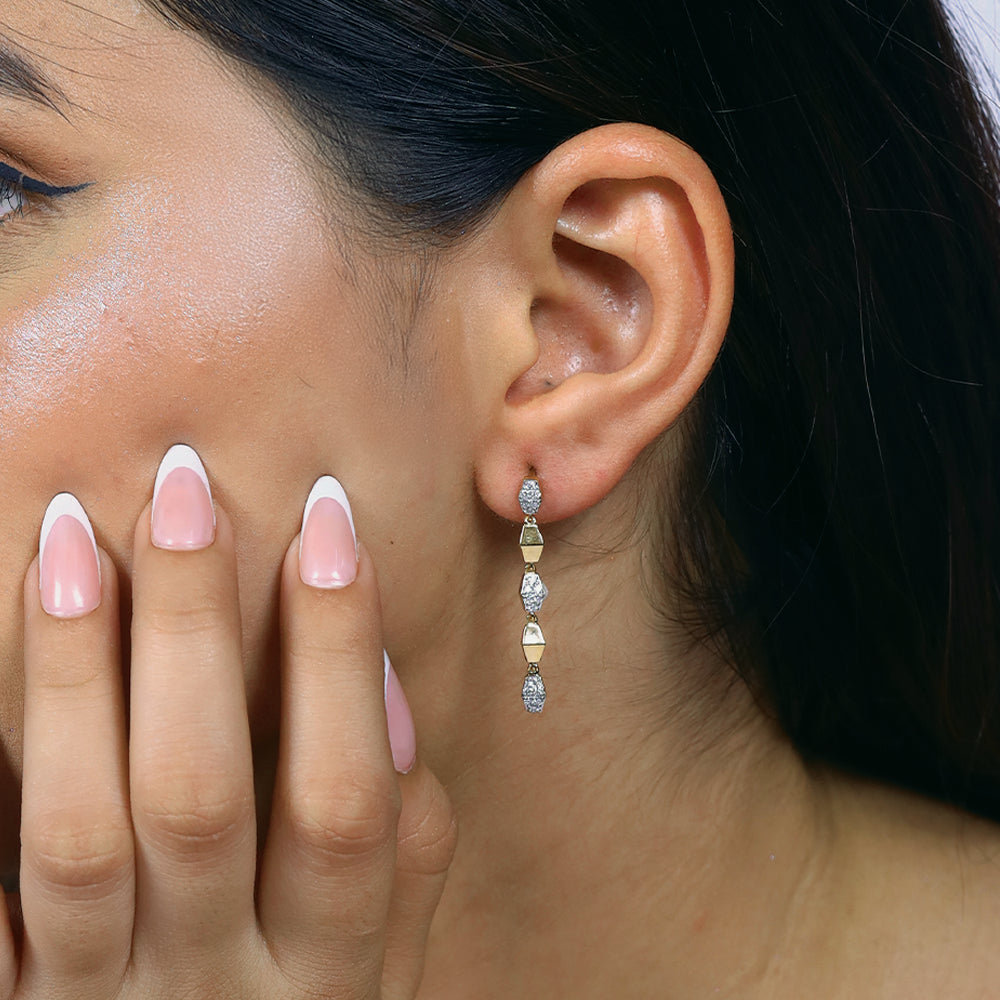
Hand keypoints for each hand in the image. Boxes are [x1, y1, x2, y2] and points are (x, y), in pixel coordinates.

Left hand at [4, 446, 455, 998]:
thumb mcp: (385, 971)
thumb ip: (405, 849)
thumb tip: (382, 690)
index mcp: (327, 976)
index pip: (347, 798)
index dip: (341, 652)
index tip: (329, 520)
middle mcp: (213, 991)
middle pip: (201, 794)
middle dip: (192, 628)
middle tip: (186, 485)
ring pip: (75, 832)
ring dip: (72, 671)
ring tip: (70, 534)